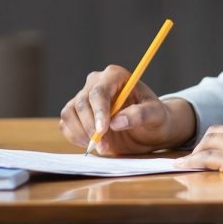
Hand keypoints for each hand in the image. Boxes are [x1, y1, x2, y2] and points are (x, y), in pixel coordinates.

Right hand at [59, 65, 195, 154]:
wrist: (148, 129)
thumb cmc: (155, 117)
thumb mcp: (155, 116)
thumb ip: (140, 115)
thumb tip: (117, 122)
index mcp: (115, 76)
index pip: (99, 91)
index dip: (98, 111)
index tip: (103, 131)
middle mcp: (96, 82)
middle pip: (82, 102)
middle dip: (91, 127)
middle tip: (104, 147)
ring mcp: (84, 96)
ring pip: (70, 112)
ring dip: (81, 133)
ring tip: (101, 148)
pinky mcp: (77, 112)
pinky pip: (66, 123)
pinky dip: (75, 136)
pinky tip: (91, 144)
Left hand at [175, 118, 222, 223]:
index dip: (211, 142)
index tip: (200, 151)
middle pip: (217, 133)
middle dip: (201, 146)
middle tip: (190, 159)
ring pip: (211, 142)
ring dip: (195, 153)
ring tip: (185, 163)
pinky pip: (208, 158)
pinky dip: (193, 162)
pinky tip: (185, 166)